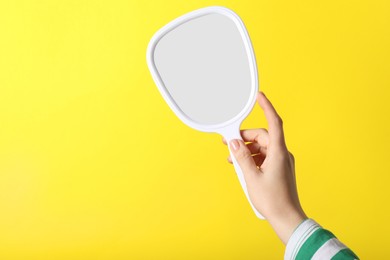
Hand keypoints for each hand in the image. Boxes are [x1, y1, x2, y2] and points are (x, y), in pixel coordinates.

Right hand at [223, 92, 306, 243]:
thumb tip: (235, 143)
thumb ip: (242, 157)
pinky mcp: (279, 169)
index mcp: (278, 152)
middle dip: (245, 137)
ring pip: (262, 147)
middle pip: (262, 136)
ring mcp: (282, 162)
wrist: (287, 218)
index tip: (259, 96)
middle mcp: (282, 154)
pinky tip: (242, 166)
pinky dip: (252, 158)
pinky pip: (264, 157)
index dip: (267, 107)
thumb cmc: (272, 200)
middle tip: (229, 143)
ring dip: (247, 150)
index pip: (274, 123)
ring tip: (233, 159)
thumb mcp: (251, 177)